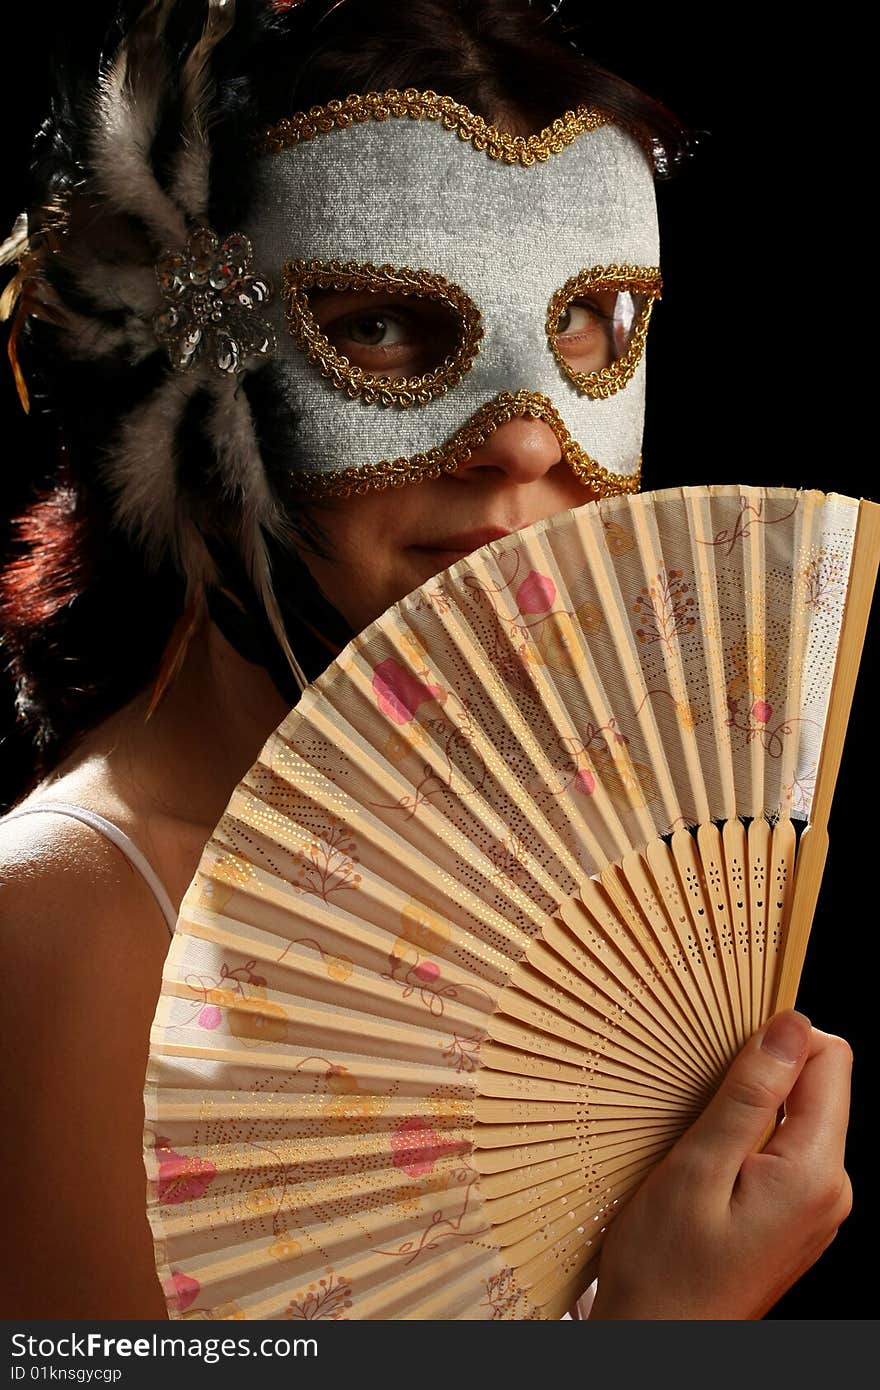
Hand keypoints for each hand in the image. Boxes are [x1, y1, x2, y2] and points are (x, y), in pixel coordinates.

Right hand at [588, 1011, 852, 1319]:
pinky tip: (705, 1166)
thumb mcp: (698, 1168)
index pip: (830, 1059)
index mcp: (815, 1174)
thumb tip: (790, 1026)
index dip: (780, 1036)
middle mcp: (831, 1191)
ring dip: (748, 1109)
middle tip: (700, 1099)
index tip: (728, 1044)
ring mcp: (816, 1209)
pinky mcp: (795, 1219)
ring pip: (796, 1117)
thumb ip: (749, 1095)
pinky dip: (746, 1140)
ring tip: (697, 1141)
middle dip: (761, 1074)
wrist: (657, 1345)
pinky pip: (783, 1151)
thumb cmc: (666, 1269)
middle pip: (816, 1086)